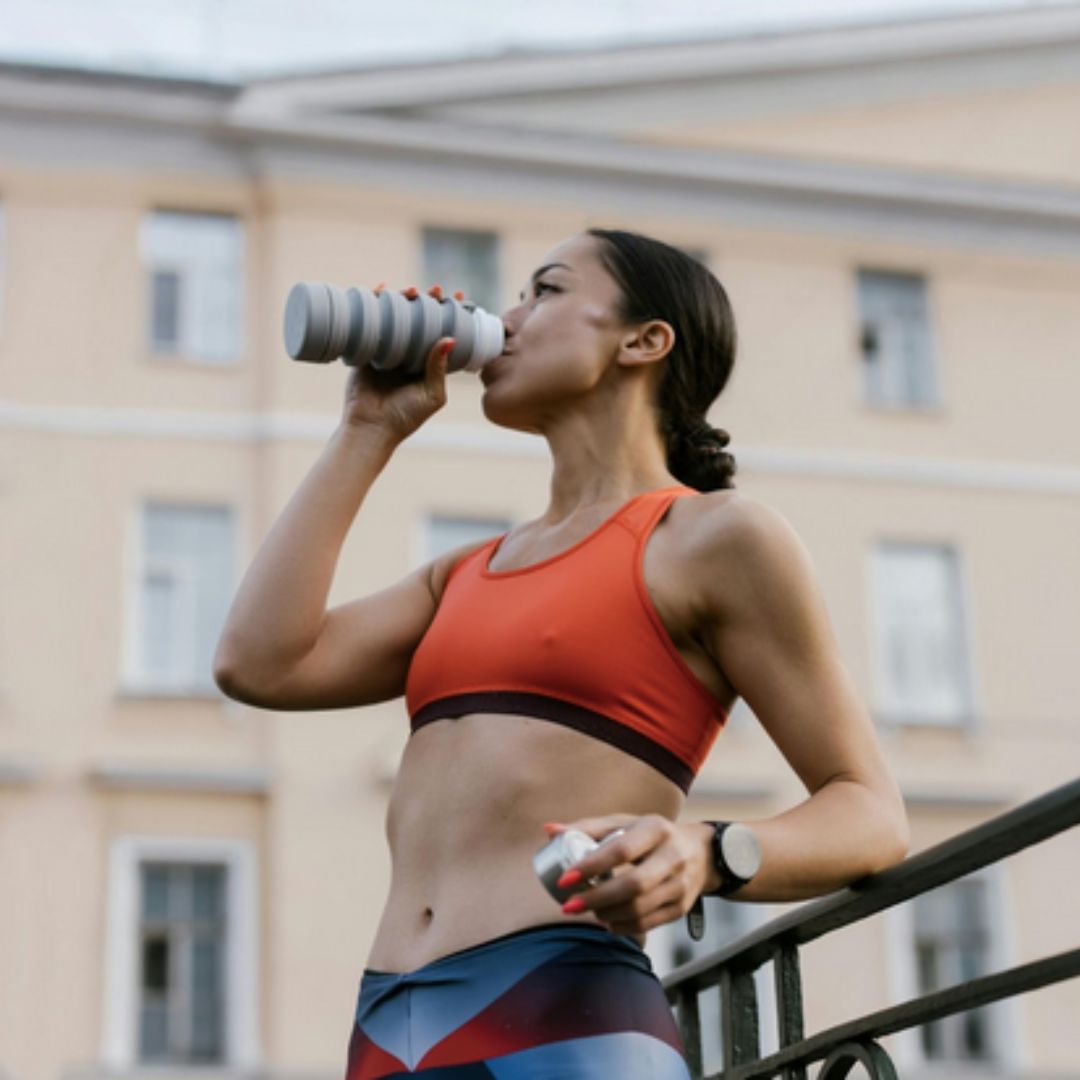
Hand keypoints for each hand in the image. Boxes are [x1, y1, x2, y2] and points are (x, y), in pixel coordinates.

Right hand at [340, 283, 465, 440]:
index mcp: (428, 366)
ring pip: (398, 318)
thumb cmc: (405, 417)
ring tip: (412, 290)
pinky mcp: (367, 350)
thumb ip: (439, 368)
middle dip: (428, 303)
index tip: (459, 299)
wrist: (370, 428)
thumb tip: (450, 338)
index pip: (442, 334)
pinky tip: (381, 291)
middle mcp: (409, 356)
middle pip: (420, 321)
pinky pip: (372, 323)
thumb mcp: (431, 394)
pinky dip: (376, 306)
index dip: (451, 316)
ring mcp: (388, 351)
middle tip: (436, 290)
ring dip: (404, 300)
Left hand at [543, 814, 712, 936]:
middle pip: (633, 884)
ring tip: (588, 910)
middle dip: (596, 898)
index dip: (591, 866)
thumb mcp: (625, 822)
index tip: (565, 878)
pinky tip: (607, 921)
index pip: (621, 850)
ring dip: (607, 914)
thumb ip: (588, 827)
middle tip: (568, 905)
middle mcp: (672, 856)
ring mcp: (680, 884)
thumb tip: (549, 831)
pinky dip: (622, 927)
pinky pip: (648, 923)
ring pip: (640, 908)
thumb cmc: (652, 835)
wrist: (701, 852)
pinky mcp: (681, 907)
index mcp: (655, 829)